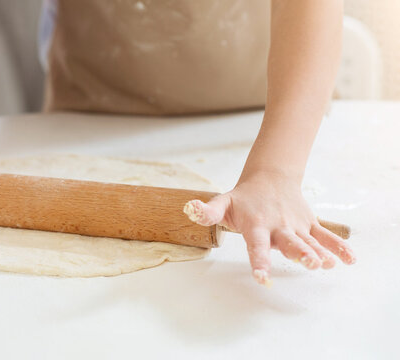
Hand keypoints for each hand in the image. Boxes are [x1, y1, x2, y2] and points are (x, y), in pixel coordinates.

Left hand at [184, 171, 355, 285]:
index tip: (262, 277)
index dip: (259, 261)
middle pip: (289, 242)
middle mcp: (278, 226)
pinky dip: (338, 246)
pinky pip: (325, 235)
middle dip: (299, 253)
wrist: (270, 176)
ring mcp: (296, 225)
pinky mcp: (309, 223)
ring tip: (328, 265)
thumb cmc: (243, 198)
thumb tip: (189, 209)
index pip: (256, 245)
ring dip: (319, 252)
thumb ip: (207, 211)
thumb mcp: (223, 202)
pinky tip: (350, 260)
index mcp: (256, 225)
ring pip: (309, 240)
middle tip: (310, 265)